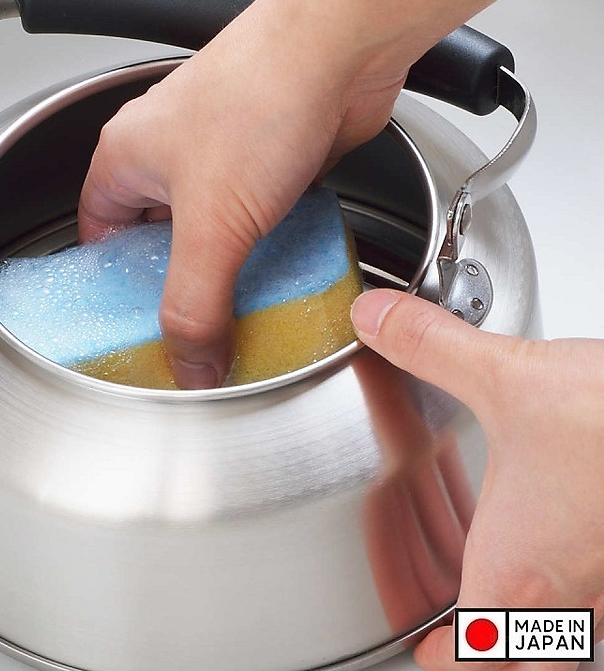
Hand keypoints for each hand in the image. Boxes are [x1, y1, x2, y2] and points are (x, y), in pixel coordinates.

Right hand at [78, 0, 405, 388]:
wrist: (343, 46)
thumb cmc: (263, 94)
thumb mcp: (212, 222)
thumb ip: (195, 303)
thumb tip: (190, 364)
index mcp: (127, 157)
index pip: (97, 235)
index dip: (112, 285)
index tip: (132, 326)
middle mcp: (170, 155)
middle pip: (157, 240)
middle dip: (175, 286)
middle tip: (190, 330)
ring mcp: (223, 158)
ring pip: (212, 233)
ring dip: (226, 271)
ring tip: (236, 312)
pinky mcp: (271, 165)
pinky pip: (256, 223)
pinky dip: (264, 252)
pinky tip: (276, 278)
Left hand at [350, 289, 603, 669]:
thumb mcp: (507, 376)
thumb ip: (430, 347)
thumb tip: (375, 321)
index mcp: (518, 567)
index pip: (472, 656)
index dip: (442, 658)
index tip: (424, 649)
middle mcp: (574, 589)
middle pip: (521, 657)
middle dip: (483, 641)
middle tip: (458, 624)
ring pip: (566, 629)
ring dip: (527, 614)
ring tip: (501, 579)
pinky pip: (596, 592)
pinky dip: (569, 581)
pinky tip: (560, 530)